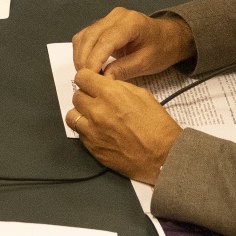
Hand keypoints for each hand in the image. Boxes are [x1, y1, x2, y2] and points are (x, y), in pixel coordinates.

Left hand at [67, 69, 180, 183]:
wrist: (163, 157)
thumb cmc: (157, 126)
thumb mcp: (143, 95)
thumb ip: (119, 87)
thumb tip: (105, 84)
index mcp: (110, 94)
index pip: (82, 77)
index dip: (87, 79)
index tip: (92, 83)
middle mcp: (97, 111)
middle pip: (76, 96)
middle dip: (86, 96)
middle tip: (98, 101)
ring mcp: (92, 131)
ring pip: (72, 115)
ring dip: (81, 114)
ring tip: (94, 117)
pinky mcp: (92, 148)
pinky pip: (79, 133)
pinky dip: (85, 130)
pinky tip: (99, 131)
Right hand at [72, 7, 194, 77]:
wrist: (167, 37)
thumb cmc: (161, 49)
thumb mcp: (146, 62)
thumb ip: (124, 69)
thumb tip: (103, 79)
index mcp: (132, 23)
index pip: (106, 39)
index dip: (95, 58)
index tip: (88, 76)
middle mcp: (117, 16)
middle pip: (91, 35)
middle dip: (84, 59)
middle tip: (84, 79)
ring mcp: (108, 18)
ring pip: (85, 35)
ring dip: (80, 55)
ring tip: (85, 75)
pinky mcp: (103, 24)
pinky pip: (86, 35)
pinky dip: (82, 51)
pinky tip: (86, 65)